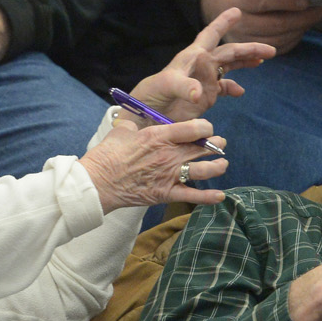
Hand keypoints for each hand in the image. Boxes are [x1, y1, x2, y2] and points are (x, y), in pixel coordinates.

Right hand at [79, 118, 228, 211]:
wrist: (98, 182)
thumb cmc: (107, 155)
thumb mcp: (121, 131)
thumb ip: (134, 125)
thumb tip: (134, 123)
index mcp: (160, 135)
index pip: (195, 128)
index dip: (206, 128)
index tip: (206, 129)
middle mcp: (169, 154)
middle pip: (202, 148)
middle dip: (216, 145)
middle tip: (220, 145)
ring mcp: (169, 175)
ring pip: (204, 170)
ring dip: (217, 167)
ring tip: (223, 164)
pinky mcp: (165, 194)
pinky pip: (192, 196)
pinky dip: (208, 198)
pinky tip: (220, 196)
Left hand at [127, 7, 275, 122]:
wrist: (143, 117)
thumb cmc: (150, 96)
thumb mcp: (165, 87)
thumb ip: (184, 87)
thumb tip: (202, 93)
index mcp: (191, 57)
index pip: (210, 34)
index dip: (223, 22)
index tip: (237, 11)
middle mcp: (200, 66)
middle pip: (228, 52)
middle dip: (248, 48)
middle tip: (271, 50)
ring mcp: (204, 81)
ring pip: (229, 66)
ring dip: (245, 62)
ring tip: (263, 59)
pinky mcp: (205, 97)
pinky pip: (223, 87)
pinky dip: (233, 88)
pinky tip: (240, 92)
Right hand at [200, 0, 321, 52]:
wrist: (218, 2)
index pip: (264, 1)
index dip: (286, 2)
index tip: (307, 1)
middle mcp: (239, 22)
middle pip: (275, 25)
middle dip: (302, 19)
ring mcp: (243, 39)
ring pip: (278, 39)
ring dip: (300, 30)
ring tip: (316, 18)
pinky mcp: (249, 49)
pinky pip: (277, 48)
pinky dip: (293, 39)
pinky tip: (303, 29)